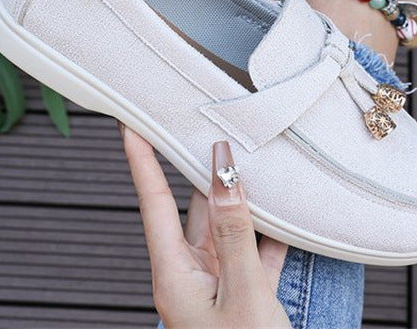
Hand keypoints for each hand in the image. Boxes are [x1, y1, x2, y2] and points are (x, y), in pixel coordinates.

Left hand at [120, 124, 290, 328]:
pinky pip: (256, 249)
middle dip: (206, 169)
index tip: (132, 122)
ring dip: (245, 197)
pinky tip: (284, 207)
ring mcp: (217, 284)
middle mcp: (191, 275)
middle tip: (211, 126)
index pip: (154, 203)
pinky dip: (270, 229)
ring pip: (229, 225)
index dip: (142, 159)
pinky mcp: (245, 294)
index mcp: (174, 275)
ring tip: (257, 158)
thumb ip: (234, 232)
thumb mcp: (243, 292)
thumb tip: (224, 175)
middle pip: (196, 208)